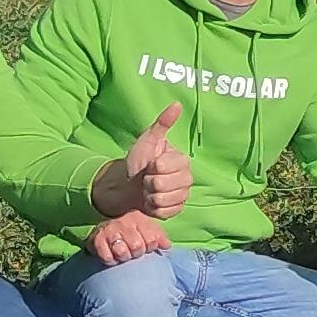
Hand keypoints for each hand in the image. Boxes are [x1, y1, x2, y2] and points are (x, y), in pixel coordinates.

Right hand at [87, 210, 173, 265]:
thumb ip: (159, 237)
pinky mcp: (97, 240)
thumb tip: (167, 246)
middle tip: (133, 251)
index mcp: (138, 218)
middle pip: (137, 247)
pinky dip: (111, 260)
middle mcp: (124, 221)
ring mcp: (110, 230)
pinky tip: (113, 255)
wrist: (104, 230)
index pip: (152, 238)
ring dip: (124, 257)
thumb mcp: (146, 230)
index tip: (147, 247)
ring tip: (123, 253)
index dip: (151, 247)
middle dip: (137, 253)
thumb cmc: (131, 232)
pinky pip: (108, 257)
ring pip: (122, 252)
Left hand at [105, 103, 191, 219]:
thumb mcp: (147, 140)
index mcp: (182, 160)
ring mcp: (183, 195)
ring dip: (150, 196)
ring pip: (164, 199)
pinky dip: (153, 208)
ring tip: (148, 190)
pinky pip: (165, 212)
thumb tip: (177, 104)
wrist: (129, 186)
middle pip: (164, 184)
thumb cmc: (138, 161)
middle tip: (147, 178)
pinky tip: (151, 201)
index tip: (149, 164)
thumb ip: (162, 123)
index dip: (152, 167)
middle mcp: (187, 178)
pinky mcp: (176, 210)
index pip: (165, 167)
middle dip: (149, 182)